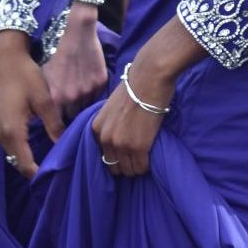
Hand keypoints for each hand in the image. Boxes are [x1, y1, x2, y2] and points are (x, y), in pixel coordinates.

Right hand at [0, 31, 63, 177]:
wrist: (5, 58)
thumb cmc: (26, 76)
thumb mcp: (44, 99)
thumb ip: (53, 124)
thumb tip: (64, 144)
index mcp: (12, 132)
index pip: (25, 165)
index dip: (40, 173)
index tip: (57, 175)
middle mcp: (1, 136)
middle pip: (18, 162)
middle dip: (35, 167)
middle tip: (58, 166)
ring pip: (14, 154)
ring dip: (29, 158)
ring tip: (50, 157)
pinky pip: (11, 144)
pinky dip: (23, 148)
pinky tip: (38, 143)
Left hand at [43, 2, 107, 116]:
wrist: (76, 30)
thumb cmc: (55, 49)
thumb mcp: (44, 72)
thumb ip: (47, 94)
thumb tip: (48, 111)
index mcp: (56, 97)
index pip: (58, 120)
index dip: (58, 118)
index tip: (60, 116)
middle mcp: (73, 97)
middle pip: (74, 114)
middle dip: (72, 110)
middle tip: (70, 101)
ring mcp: (89, 89)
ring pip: (87, 105)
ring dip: (83, 101)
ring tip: (79, 89)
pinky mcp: (101, 80)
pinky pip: (98, 93)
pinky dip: (93, 89)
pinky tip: (88, 79)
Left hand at [91, 55, 172, 177]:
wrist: (150, 76)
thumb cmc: (134, 85)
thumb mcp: (111, 106)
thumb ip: (109, 123)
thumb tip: (117, 136)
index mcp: (96, 128)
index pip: (103, 156)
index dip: (116, 155)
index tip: (126, 150)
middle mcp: (105, 138)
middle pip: (114, 167)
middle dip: (126, 163)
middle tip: (137, 155)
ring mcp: (121, 144)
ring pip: (128, 170)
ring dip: (137, 165)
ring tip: (145, 154)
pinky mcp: (139, 147)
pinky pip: (142, 168)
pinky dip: (147, 164)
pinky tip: (150, 153)